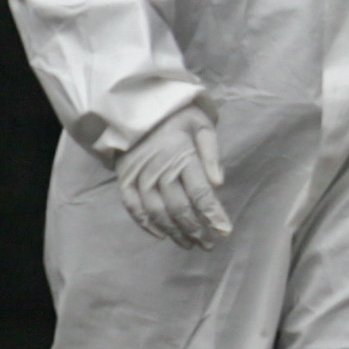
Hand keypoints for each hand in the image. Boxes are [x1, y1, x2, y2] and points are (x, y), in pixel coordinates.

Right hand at [115, 105, 231, 248]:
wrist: (135, 104)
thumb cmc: (176, 115)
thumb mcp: (201, 124)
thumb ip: (211, 153)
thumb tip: (219, 183)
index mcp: (180, 154)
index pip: (200, 192)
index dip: (213, 214)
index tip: (225, 232)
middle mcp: (158, 167)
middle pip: (179, 207)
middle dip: (196, 229)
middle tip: (209, 244)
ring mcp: (138, 175)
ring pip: (157, 212)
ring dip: (174, 232)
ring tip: (190, 245)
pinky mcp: (124, 178)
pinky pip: (133, 208)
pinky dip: (147, 224)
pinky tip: (162, 236)